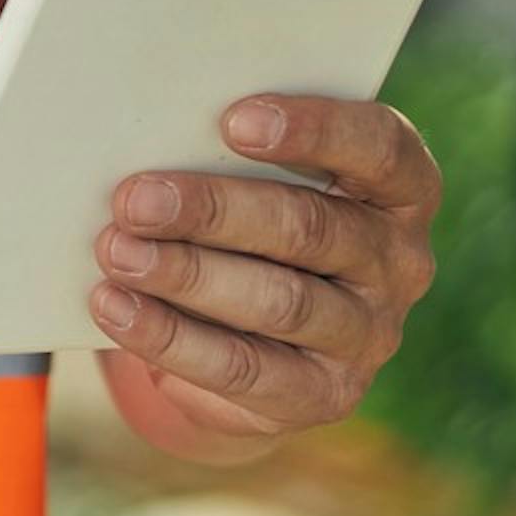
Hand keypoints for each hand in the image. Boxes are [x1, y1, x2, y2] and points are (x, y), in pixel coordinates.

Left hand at [90, 95, 439, 459]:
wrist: (245, 350)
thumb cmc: (244, 236)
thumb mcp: (251, 190)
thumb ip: (227, 163)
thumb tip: (150, 155)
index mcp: (400, 189)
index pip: (379, 147)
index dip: (314, 130)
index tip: (234, 120)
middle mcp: (398, 261)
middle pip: (310, 228)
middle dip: (213, 212)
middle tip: (135, 199)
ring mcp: (368, 334)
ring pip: (278, 301)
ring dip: (186, 275)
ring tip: (116, 252)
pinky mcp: (324, 395)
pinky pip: (241, 367)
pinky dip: (170, 337)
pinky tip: (116, 307)